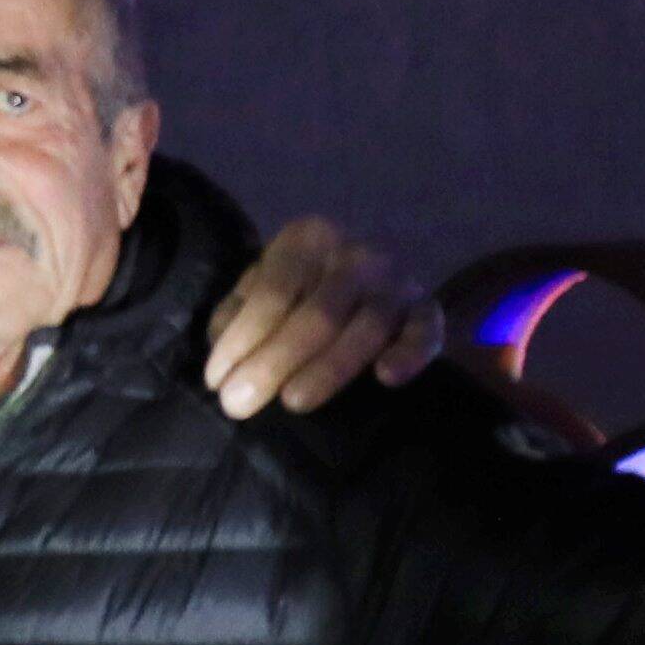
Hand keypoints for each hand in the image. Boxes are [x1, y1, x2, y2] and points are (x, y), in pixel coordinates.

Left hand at [204, 219, 439, 421]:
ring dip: (330, 368)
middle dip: (274, 361)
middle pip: (316, 313)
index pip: (273, 291)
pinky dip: (409, 353)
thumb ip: (239, 312)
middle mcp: (357, 254)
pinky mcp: (428, 309)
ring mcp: (397, 281)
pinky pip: (425, 332)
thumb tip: (221, 354)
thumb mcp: (265, 284)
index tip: (216, 381)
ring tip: (293, 401)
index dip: (242, 337)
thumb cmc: (304, 285)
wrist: (374, 274)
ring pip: (366, 328)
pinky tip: (386, 377)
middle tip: (239, 404)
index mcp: (309, 239)